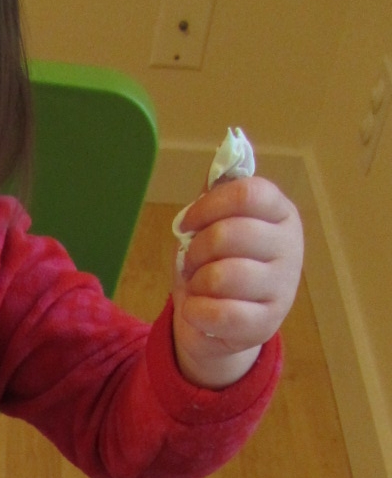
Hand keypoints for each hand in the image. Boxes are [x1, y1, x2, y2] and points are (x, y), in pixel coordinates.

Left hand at [171, 175, 302, 389]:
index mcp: (281, 214)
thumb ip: (217, 194)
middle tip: (192, 261)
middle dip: (196, 249)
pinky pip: (219, 312)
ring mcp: (283, 288)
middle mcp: (290, 248)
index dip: (207, 207)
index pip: (248, 192)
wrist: (216, 326)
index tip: (187, 223)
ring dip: (196, 282)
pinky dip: (195, 311)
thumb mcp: (212, 226)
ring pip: (221, 275)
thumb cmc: (214, 266)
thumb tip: (227, 151)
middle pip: (228, 233)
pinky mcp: (266, 325)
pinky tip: (198, 311)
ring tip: (199, 287)